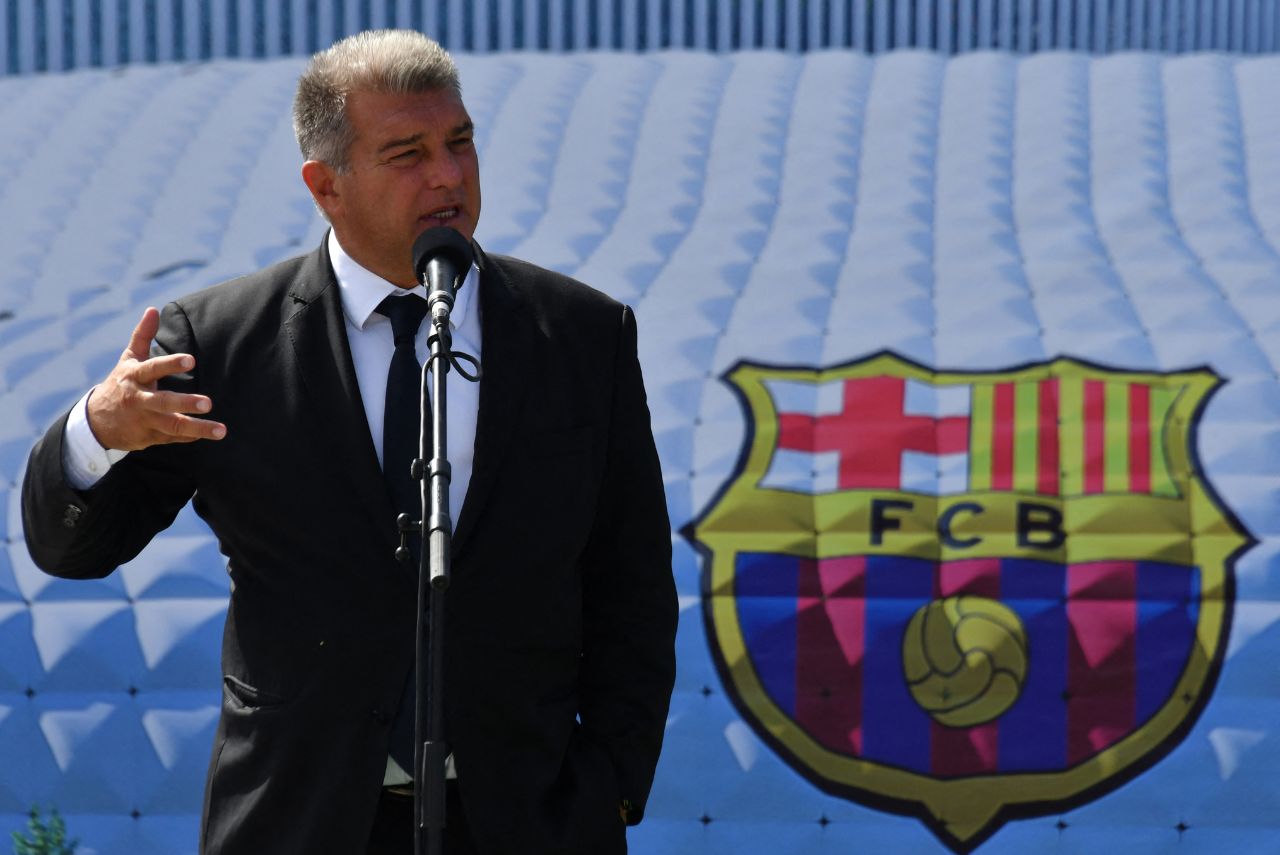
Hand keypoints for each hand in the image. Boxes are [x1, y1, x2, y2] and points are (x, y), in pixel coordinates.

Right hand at [86, 307, 226, 450]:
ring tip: (221, 430)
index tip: (191, 360)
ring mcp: (144, 420)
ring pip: (173, 426)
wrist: (96, 421)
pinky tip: (208, 434)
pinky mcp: (149, 437)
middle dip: (185, 403)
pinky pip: (173, 437)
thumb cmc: (120, 383)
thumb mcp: (129, 359)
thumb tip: (153, 309)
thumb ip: (143, 335)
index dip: (171, 364)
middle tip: (208, 403)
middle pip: (163, 402)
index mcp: (134, 377)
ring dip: (198, 428)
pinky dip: (190, 436)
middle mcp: (139, 400)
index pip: (153, 369)